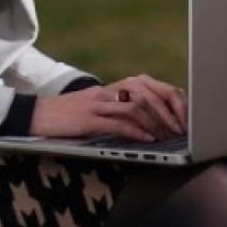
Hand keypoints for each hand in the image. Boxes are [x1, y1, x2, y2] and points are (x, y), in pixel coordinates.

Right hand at [28, 74, 186, 140]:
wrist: (40, 114)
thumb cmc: (75, 114)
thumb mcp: (105, 106)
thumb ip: (128, 108)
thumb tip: (159, 120)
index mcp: (118, 86)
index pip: (155, 86)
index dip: (174, 101)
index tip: (187, 119)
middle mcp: (111, 90)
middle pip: (150, 93)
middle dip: (170, 112)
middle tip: (181, 130)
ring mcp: (100, 102)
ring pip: (136, 107)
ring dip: (157, 123)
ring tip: (168, 137)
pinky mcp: (88, 118)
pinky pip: (117, 123)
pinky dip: (136, 131)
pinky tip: (148, 140)